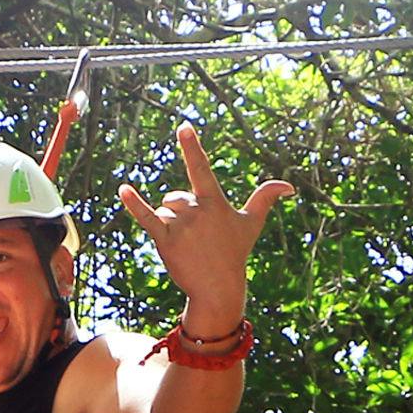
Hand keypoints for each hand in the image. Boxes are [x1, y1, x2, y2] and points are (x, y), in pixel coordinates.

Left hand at [119, 125, 292, 335]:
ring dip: (170, 225)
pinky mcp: (165, 240)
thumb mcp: (251, 223)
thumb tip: (289, 186)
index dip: (192, 146)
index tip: (183, 126)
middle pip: (175, 197)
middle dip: (180, 212)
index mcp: (215, 202)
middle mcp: (197, 211)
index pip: (201, 168)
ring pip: (164, 211)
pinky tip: (123, 189)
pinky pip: (147, 217)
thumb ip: (265, 198)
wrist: (217, 286)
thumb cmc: (234, 252)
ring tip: (186, 245)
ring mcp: (180, 226)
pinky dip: (134, 204)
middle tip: (195, 236)